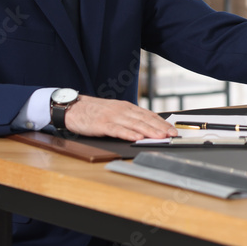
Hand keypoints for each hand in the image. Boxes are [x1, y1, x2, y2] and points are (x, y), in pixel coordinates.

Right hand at [63, 96, 177, 140]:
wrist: (73, 108)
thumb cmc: (94, 111)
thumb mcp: (115, 111)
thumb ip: (129, 117)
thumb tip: (147, 126)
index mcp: (126, 107)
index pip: (148, 115)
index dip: (162, 122)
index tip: (172, 129)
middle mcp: (122, 110)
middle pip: (145, 119)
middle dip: (160, 127)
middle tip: (172, 134)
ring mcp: (112, 117)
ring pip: (134, 124)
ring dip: (149, 131)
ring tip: (160, 136)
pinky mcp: (101, 124)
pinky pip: (117, 129)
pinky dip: (128, 134)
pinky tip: (137, 138)